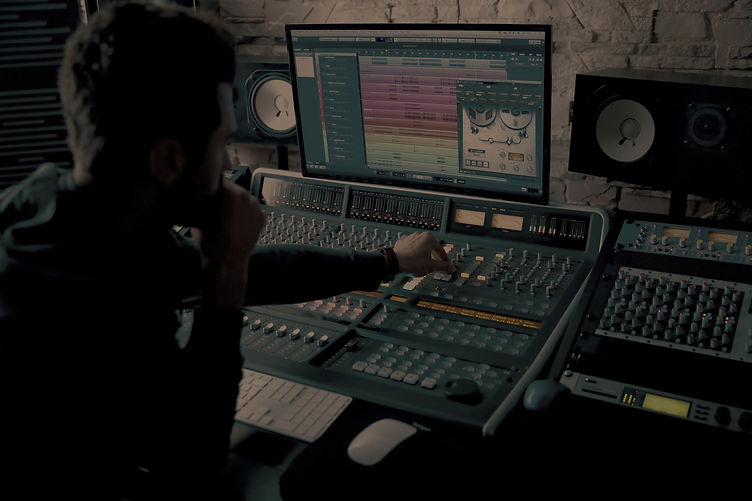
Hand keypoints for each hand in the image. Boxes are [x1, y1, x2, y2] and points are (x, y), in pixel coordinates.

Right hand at [192, 179, 265, 308]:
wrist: (227, 262)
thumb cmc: (211, 240)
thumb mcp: (199, 215)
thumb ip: (204, 199)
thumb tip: (203, 191)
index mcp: (230, 192)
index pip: (220, 179)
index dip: (213, 185)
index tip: (209, 190)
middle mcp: (246, 196)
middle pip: (234, 189)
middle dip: (226, 195)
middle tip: (217, 206)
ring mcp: (257, 207)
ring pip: (244, 199)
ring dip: (237, 204)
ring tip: (227, 218)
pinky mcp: (263, 217)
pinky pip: (252, 210)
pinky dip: (245, 214)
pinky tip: (236, 225)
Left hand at [392, 231, 454, 275]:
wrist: (394, 262)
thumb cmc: (412, 262)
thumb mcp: (431, 266)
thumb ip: (443, 266)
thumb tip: (451, 267)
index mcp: (429, 238)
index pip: (441, 250)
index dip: (445, 260)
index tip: (446, 265)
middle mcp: (420, 235)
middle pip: (431, 247)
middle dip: (435, 257)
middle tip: (437, 265)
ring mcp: (410, 237)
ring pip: (421, 247)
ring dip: (425, 255)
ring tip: (425, 264)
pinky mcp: (402, 242)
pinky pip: (412, 248)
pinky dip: (415, 253)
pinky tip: (414, 260)